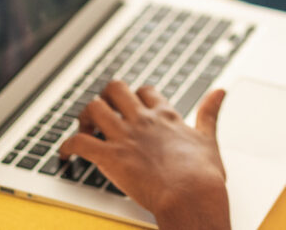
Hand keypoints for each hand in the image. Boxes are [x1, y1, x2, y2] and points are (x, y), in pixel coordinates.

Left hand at [58, 81, 230, 229]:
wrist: (191, 197)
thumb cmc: (203, 175)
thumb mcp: (209, 138)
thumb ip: (210, 113)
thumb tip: (220, 91)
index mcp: (165, 116)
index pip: (145, 91)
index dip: (136, 97)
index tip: (132, 107)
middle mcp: (142, 120)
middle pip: (115, 89)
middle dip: (105, 97)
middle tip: (103, 114)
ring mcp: (125, 137)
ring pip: (93, 107)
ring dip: (84, 117)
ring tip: (84, 129)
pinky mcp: (110, 157)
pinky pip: (79, 142)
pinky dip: (66, 146)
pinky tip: (65, 154)